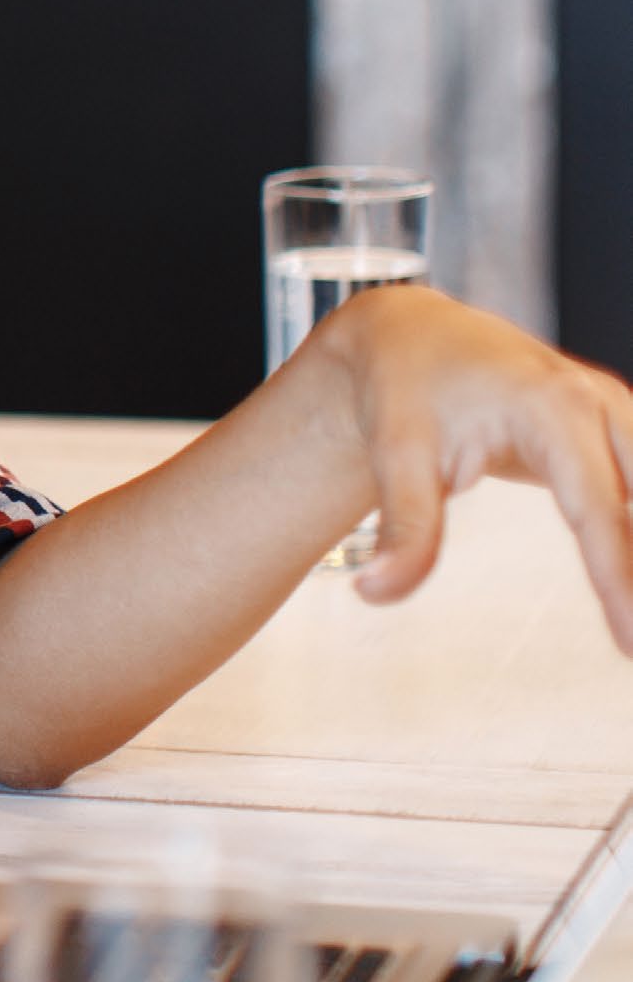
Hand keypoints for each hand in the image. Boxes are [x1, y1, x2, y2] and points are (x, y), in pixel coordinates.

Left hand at [311, 285, 632, 641]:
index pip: (600, 511)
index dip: (620, 582)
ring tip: (631, 622)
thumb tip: (374, 592)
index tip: (632, 647)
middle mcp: (598, 402)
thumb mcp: (396, 456)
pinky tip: (630, 576)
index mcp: (552, 408)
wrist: (410, 334)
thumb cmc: (404, 391)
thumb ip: (403, 530)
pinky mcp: (615, 424)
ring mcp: (613, 410)